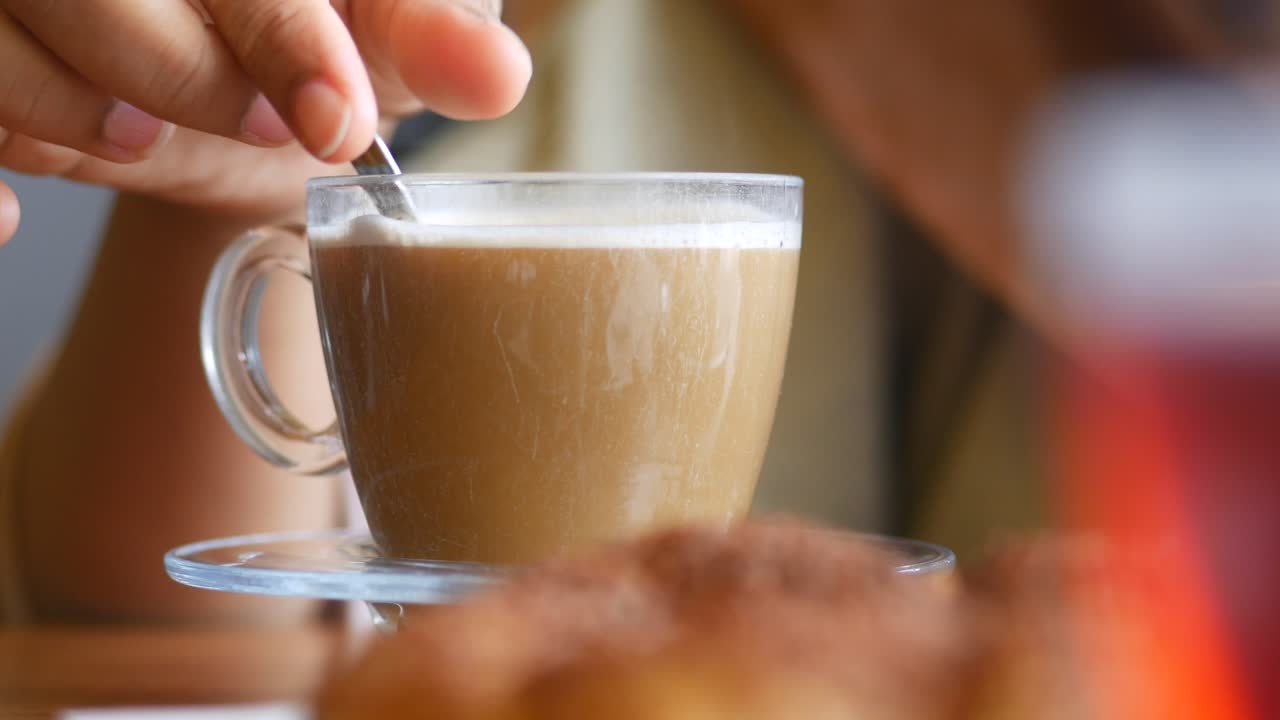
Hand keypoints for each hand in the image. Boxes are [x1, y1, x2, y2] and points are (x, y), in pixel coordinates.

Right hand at [0, 0, 531, 241]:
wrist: (261, 91)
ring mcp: (15, 0)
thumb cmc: (335, 39)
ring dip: (81, 124)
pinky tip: (14, 214)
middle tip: (254, 123)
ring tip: (146, 129)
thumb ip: (434, 35)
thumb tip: (495, 75)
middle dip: (178, 77)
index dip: (280, 35)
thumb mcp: (392, 30)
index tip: (335, 119)